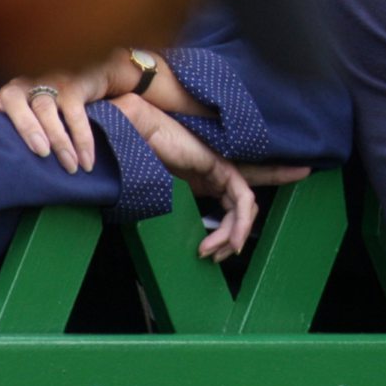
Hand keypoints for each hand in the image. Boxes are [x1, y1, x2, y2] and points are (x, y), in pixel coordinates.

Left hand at [0, 64, 113, 173]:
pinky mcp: (72, 87)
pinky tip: (86, 161)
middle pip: (17, 105)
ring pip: (47, 111)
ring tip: (69, 166)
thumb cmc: (51, 99)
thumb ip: (12, 125)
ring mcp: (48, 83)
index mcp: (7, 96)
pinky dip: (83, 140)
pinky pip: (76, 116)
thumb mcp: (28, 107)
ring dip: (60, 140)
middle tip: (41, 152)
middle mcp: (22, 86)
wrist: (88, 70)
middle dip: (28, 129)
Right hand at [110, 95, 309, 261]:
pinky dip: (240, 222)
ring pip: (245, 205)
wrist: (133, 130)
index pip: (237, 196)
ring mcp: (220, 166)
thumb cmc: (141, 155)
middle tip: (222, 255)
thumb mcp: (162, 190)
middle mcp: (217, 171)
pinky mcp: (220, 165)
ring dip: (234, 235)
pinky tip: (229, 240)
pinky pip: (242, 197)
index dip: (249, 213)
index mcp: (205, 176)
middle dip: (239, 234)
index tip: (251, 235)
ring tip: (216, 252)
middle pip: (244, 204)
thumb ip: (173, 205)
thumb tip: (178, 234)